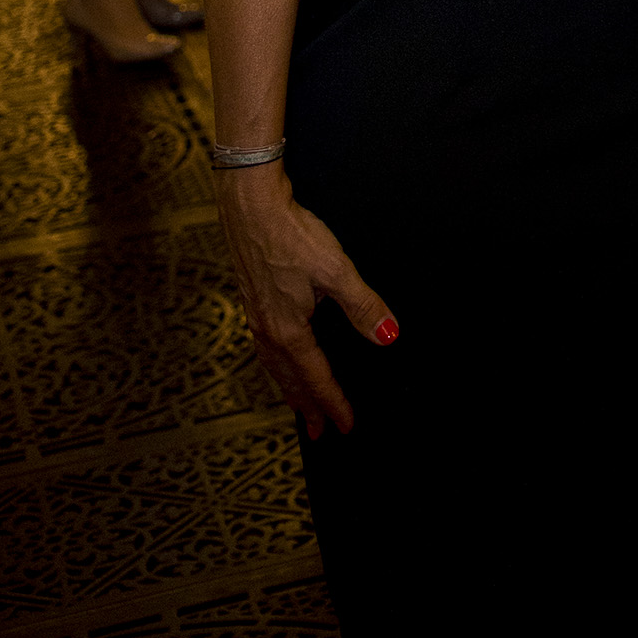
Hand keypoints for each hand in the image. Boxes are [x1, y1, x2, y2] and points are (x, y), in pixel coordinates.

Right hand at [216, 162, 397, 438]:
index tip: (347, 425)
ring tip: (300, 405)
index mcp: (289, 331)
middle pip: (291, 380)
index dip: (335, 403)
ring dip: (290, 389)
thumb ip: (362, 305)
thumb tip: (388, 336)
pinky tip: (280, 358)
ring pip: (275, 366)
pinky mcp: (253, 298)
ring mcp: (257, 315)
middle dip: (308, 407)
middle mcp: (268, 330)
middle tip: (320, 432)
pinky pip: (266, 349)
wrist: (249, 206)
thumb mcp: (336, 269)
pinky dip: (277, 366)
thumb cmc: (291, 234)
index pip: (317, 378)